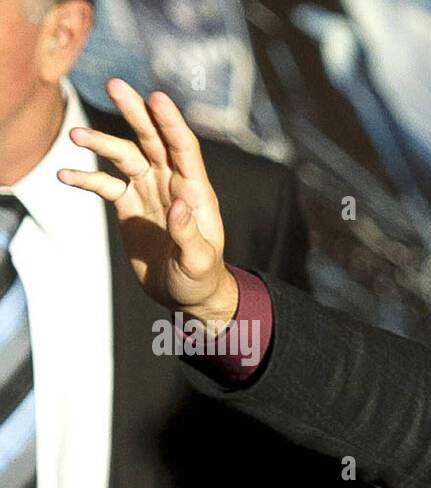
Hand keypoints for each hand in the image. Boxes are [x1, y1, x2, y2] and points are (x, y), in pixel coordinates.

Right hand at [56, 78, 236, 327]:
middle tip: (116, 85)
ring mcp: (149, 192)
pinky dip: (86, 177)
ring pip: (124, 156)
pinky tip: (65, 175)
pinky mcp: (129, 206)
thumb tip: (179, 204)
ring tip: (75, 135)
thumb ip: (189, 235)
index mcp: (196, 192)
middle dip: (136, 113)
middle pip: (152, 140)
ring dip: (101, 143)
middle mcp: (172, 184)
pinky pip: (105, 184)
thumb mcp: (199, 262)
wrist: (186, 296)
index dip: (171, 124)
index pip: (184, 149)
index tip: (156, 98)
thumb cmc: (201, 279)